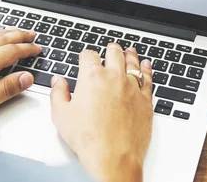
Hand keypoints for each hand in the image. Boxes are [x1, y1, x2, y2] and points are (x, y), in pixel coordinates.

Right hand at [50, 44, 152, 181]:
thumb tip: (58, 81)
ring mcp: (131, 87)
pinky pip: (148, 78)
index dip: (85, 55)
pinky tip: (146, 66)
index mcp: (92, 77)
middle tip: (110, 49)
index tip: (85, 57)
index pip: (89, 55)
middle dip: (110, 49)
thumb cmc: (88, 139)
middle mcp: (113, 77)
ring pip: (132, 62)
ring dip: (130, 54)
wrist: (113, 157)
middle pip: (114, 52)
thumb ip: (58, 93)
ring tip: (129, 51)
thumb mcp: (61, 115)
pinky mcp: (145, 99)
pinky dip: (147, 70)